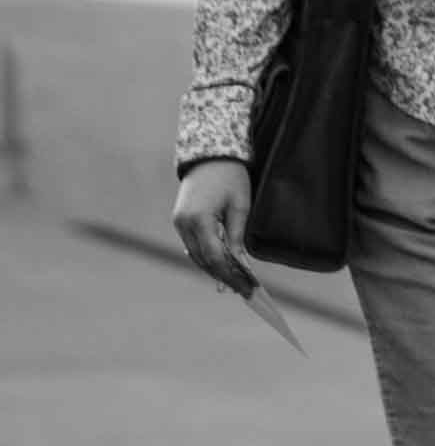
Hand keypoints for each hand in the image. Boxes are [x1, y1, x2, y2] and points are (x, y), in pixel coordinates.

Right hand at [171, 159, 256, 291]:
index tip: (245, 286)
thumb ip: (237, 236)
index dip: (229, 274)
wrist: (209, 156)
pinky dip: (205, 256)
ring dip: (212, 268)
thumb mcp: (240, 205)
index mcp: (199, 219)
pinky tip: (218, 266)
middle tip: (241, 289)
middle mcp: (183, 224)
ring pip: (195, 255)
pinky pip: (192, 245)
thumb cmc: (231, 177)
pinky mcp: (179, 220)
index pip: (213, 256)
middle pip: (202, 259)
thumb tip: (240, 263)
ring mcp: (178, 222)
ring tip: (232, 283)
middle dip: (222, 275)